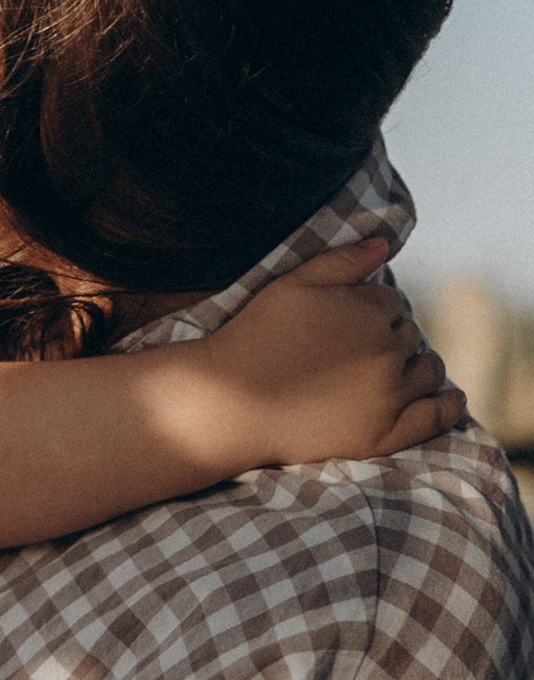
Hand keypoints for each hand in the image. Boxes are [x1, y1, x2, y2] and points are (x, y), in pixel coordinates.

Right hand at [189, 240, 463, 468]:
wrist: (228, 404)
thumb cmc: (253, 339)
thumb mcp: (291, 285)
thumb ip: (341, 261)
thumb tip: (384, 244)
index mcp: (370, 310)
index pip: (391, 304)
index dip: (372, 313)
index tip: (348, 328)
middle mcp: (388, 350)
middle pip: (410, 337)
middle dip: (392, 339)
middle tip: (360, 355)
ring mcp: (390, 395)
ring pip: (428, 371)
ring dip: (419, 366)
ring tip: (396, 373)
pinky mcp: (384, 435)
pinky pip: (436, 417)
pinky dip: (450, 406)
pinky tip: (450, 398)